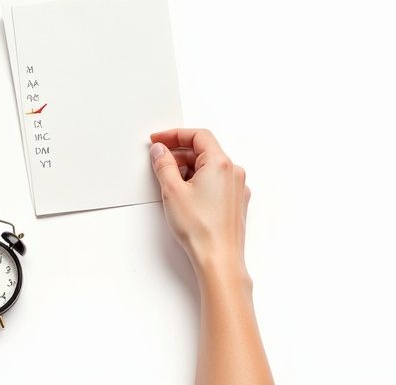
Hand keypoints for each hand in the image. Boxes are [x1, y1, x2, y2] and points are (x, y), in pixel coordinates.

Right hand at [149, 129, 249, 278]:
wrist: (219, 260)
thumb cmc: (200, 229)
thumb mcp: (172, 191)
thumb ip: (163, 164)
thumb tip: (160, 150)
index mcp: (220, 163)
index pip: (198, 136)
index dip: (174, 134)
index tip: (158, 140)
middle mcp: (233, 172)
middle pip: (203, 151)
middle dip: (179, 153)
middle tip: (158, 161)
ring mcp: (237, 188)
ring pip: (209, 167)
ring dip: (188, 168)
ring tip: (169, 182)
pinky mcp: (236, 202)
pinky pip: (216, 182)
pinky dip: (199, 181)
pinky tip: (184, 195)